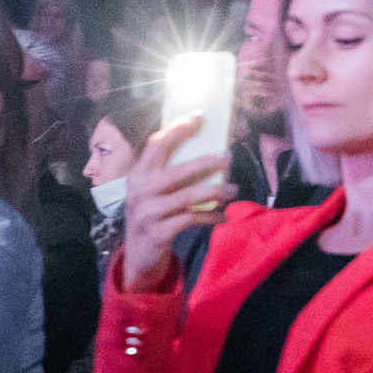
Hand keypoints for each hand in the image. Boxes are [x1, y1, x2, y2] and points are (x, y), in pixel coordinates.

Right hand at [116, 115, 231, 292]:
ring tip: (233, 189)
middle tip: (229, 157)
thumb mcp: (152, 191)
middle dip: (206, 162)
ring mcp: (147, 212)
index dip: (177, 129)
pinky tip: (223, 216)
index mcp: (138, 173)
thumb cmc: (153, 213)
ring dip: (215, 192)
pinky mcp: (158, 232)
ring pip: (188, 196)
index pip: (156, 144)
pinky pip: (191, 219)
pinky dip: (210, 216)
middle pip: (177, 171)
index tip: (198, 116)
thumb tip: (208, 149)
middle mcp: (139, 190)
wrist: (139, 255)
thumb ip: (169, 172)